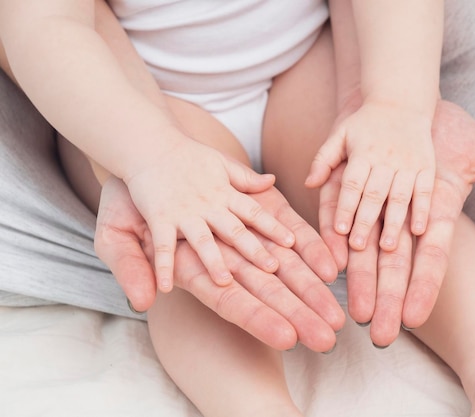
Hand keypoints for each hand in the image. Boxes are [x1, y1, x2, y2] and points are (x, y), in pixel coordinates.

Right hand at [95, 177, 344, 351]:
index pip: (230, 302)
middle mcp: (221, 258)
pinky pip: (284, 226)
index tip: (287, 338)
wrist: (145, 158)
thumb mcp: (116, 234)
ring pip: (281, 265)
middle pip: (265, 291)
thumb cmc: (124, 201)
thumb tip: (144, 302)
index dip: (257, 318)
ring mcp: (240, 232)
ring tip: (336, 315)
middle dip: (297, 313)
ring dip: (310, 288)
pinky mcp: (253, 205)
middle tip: (329, 337)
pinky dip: (305, 243)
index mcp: (192, 271)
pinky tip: (331, 267)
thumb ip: (132, 267)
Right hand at [125, 139, 294, 291]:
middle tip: (273, 268)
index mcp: (224, 194)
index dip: (273, 227)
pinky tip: (166, 287)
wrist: (149, 144)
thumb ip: (245, 178)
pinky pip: (162, 245)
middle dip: (254, 250)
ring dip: (214, 260)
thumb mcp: (221, 163)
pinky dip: (163, 265)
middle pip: (235, 230)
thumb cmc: (186, 157)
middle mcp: (208, 205)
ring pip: (202, 240)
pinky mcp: (159, 218)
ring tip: (225, 281)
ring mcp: (183, 213)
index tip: (292, 242)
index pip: (255, 212)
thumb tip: (272, 181)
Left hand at [306, 101, 435, 251]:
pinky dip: (422, 210)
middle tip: (357, 246)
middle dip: (365, 221)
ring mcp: (408, 163)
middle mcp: (385, 159)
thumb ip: (323, 159)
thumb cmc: (365, 123)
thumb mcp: (340, 134)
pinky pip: (425, 191)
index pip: (352, 184)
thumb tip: (309, 184)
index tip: (340, 230)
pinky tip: (417, 230)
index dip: (346, 207)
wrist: (402, 100)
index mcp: (362, 153)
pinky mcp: (427, 166)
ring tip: (386, 246)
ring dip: (393, 222)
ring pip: (400, 196)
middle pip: (374, 194)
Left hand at [319, 100, 474, 342]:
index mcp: (433, 213)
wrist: (408, 102)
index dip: (423, 286)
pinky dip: (334, 237)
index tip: (414, 319)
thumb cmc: (448, 130)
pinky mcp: (346, 184)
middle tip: (381, 336)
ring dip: (359, 279)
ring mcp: (372, 202)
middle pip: (394, 263)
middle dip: (388, 297)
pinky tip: (331, 263)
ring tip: (355, 312)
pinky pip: (338, 214)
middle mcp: (402, 217)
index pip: (429, 257)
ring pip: (363, 247)